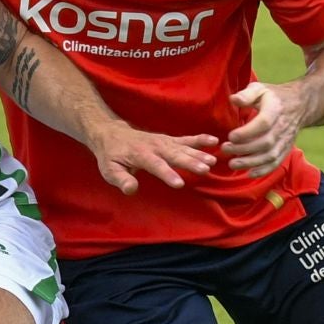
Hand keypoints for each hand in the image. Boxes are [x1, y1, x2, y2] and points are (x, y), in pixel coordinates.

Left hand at [88, 125, 217, 194]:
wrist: (112, 133)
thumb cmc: (111, 155)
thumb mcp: (109, 169)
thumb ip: (120, 179)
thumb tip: (131, 190)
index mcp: (140, 154)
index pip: (156, 165)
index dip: (167, 174)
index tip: (180, 184)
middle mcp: (155, 146)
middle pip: (174, 155)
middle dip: (190, 162)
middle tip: (204, 170)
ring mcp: (164, 141)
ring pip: (183, 147)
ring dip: (198, 153)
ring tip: (213, 160)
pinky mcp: (169, 140)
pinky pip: (186, 139)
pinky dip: (200, 140)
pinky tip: (214, 141)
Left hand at [222, 82, 303, 177]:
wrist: (300, 105)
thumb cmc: (274, 97)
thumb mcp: (260, 89)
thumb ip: (246, 95)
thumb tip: (233, 99)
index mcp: (275, 109)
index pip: (263, 123)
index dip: (247, 132)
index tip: (230, 136)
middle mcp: (282, 126)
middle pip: (265, 142)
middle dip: (244, 149)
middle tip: (225, 149)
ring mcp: (286, 140)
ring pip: (270, 155)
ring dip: (251, 162)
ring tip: (232, 163)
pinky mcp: (286, 149)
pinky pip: (276, 162)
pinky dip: (263, 170)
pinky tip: (249, 173)